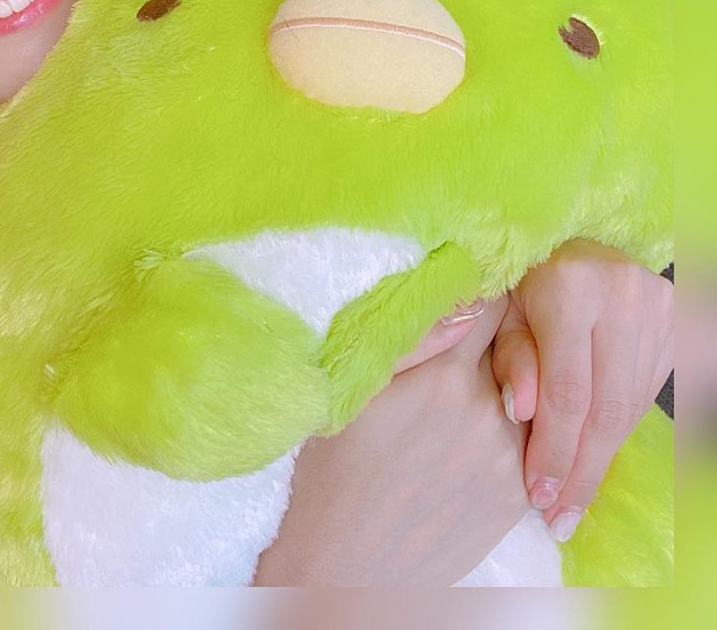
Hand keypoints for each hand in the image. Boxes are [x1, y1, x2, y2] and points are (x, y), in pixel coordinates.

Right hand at [254, 296, 530, 584]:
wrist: (347, 565)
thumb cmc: (335, 469)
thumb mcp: (352, 390)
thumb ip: (411, 338)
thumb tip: (465, 299)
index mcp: (445, 376)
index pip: (490, 305)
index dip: (478, 293)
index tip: (463, 296)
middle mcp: (490, 412)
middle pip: (510, 348)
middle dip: (488, 342)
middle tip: (452, 353)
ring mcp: (510, 458)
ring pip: (521, 395)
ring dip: (500, 387)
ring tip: (454, 404)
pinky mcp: (517, 495)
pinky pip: (525, 442)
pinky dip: (506, 430)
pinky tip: (465, 442)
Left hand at [490, 238, 673, 540]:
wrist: (568, 238)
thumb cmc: (520, 277)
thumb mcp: (499, 311)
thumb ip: (509, 358)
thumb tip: (521, 411)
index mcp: (571, 288)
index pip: (568, 392)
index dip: (554, 451)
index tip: (538, 496)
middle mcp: (624, 296)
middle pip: (607, 408)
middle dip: (581, 468)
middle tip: (560, 516)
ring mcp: (659, 308)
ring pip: (631, 405)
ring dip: (601, 456)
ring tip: (573, 497)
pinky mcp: (677, 320)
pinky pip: (646, 392)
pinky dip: (616, 428)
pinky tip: (592, 454)